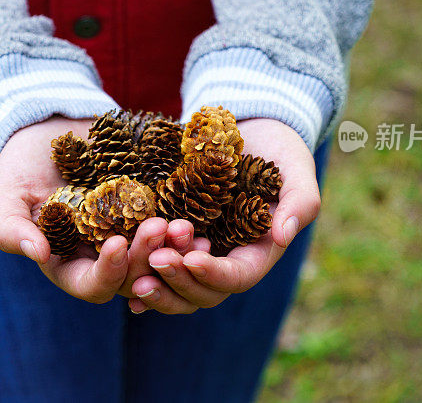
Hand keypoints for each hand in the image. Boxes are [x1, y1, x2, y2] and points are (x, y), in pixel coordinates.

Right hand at [0, 116, 167, 302]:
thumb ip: (11, 228)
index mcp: (69, 262)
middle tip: (160, 226)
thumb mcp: (7, 193)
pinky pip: (173, 229)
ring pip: (160, 257)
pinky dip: (184, 228)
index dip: (107, 272)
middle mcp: (103, 255)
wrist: (50, 127)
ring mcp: (130, 234)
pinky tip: (196, 218)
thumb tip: (36, 254)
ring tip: (184, 226)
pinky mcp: (150, 211)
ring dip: (173, 247)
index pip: (91, 284)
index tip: (115, 243)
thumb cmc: (21, 163)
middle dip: (147, 256)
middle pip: (133, 275)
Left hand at [128, 118, 320, 313]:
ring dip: (158, 287)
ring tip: (134, 278)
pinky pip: (157, 267)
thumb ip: (299, 203)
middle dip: (179, 281)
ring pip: (178, 287)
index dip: (215, 274)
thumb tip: (282, 235)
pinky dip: (141, 276)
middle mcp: (225, 258)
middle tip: (155, 261)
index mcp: (257, 251)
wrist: (249, 129)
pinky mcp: (174, 236)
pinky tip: (123, 277)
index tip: (193, 259)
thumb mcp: (296, 169)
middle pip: (204, 291)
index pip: (238, 277)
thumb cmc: (279, 149)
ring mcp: (198, 250)